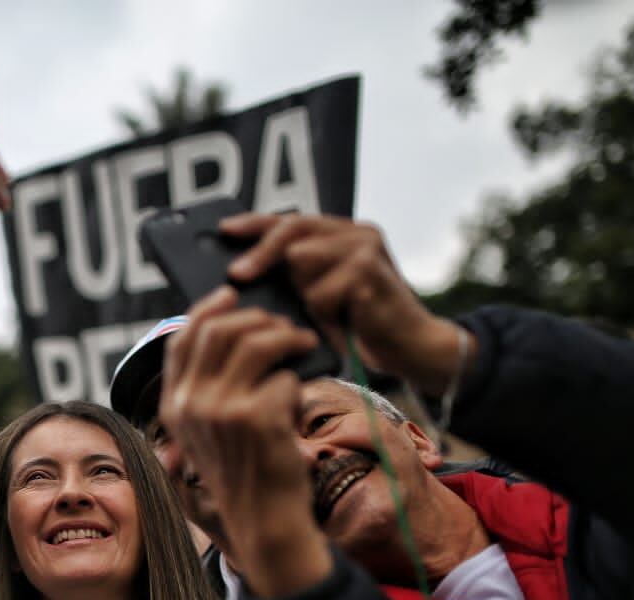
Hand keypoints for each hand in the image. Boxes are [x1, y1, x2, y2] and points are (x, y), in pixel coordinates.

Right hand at [159, 286, 332, 597]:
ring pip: (256, 343)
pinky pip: (284, 376)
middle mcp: (190, 405)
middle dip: (260, 320)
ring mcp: (221, 410)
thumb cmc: (245, 469)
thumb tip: (231, 330)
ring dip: (287, 339)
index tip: (232, 294)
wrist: (263, 519)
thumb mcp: (209, 429)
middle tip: (285, 329)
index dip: (208, 309)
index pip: (182, 338)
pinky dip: (297, 384)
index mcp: (173, 406)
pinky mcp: (256, 417)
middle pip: (221, 330)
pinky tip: (295, 405)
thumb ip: (208, 387)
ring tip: (303, 347)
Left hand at [221, 213, 470, 394]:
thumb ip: (296, 274)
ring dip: (306, 297)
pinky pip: (320, 293)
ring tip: (330, 314)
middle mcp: (356, 233)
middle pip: (291, 232)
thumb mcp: (322, 292)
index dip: (256, 223)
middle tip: (237, 275)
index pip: (292, 218)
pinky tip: (345, 323)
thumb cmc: (360, 324)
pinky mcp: (368, 272)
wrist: (408, 346)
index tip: (225, 229)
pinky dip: (324, 316)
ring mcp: (365, 248)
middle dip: (261, 255)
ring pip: (301, 263)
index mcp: (343, 233)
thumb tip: (242, 269)